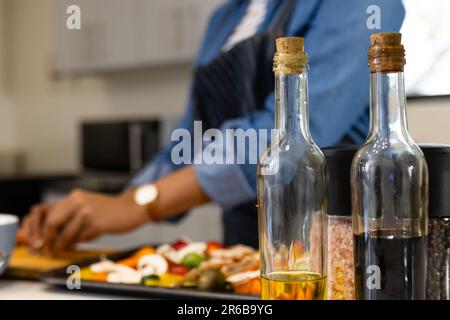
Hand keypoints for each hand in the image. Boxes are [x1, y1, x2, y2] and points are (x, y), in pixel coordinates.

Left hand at [22, 189, 149, 254]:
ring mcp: (88, 212)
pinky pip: (80, 238)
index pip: (45, 210)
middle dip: (46, 239)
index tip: (36, 240)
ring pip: (65, 233)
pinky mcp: (97, 223)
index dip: (36, 227)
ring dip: (60, 246)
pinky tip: (77, 246)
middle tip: (47, 249)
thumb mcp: (86, 205)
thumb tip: (50, 234)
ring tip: (59, 252)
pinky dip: (77, 244)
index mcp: (73, 197)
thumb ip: (69, 214)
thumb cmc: (109, 210)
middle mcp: (78, 201)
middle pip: (51, 222)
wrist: (132, 208)